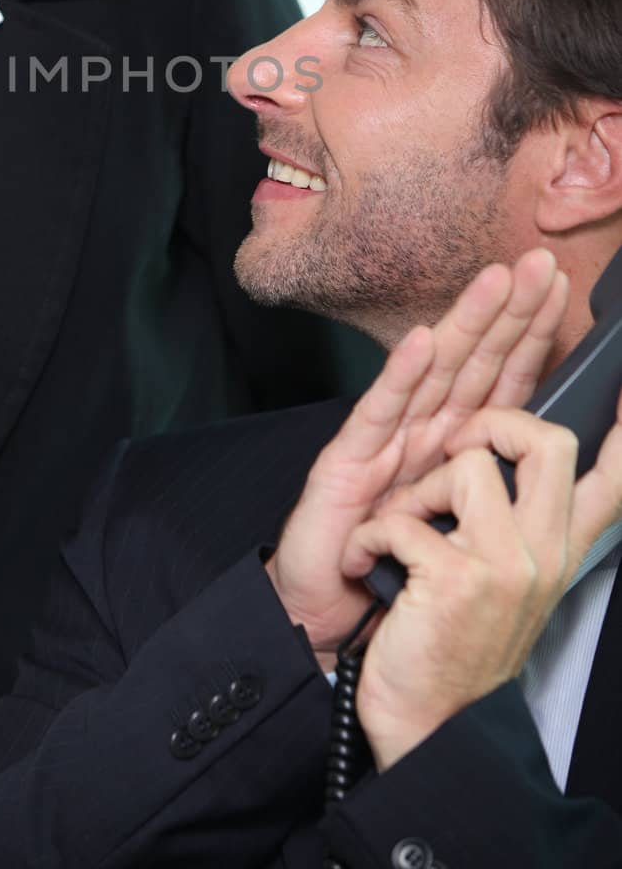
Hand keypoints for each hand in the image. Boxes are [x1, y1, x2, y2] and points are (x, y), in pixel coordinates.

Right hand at [264, 249, 565, 664]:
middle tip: (537, 262)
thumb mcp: (459, 527)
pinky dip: (401, 375)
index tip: (557, 287)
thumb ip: (495, 483)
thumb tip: (555, 454)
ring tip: (494, 281)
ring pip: (433, 374)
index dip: (529, 334)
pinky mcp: (348, 463)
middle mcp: (422, 433)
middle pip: (473, 363)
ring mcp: (385, 442)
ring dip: (465, 324)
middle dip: (507, 311)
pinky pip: (380, 414)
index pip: (502, 381)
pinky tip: (422, 341)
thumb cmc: (390, 571)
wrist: (323, 618)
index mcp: (452, 446)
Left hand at [342, 392, 621, 769]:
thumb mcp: (505, 582)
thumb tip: (514, 466)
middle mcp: (544, 554)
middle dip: (493, 421)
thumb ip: (520, 524)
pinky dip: (370, 535)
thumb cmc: (450, 642)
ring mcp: (507, 565)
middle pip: (548, 441)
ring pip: (467, 465)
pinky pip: (405, 514)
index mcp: (556, 550)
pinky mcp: (458, 579)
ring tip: (399, 530)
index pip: (615, 482)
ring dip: (415, 490)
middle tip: (455, 452)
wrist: (424, 725)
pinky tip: (367, 563)